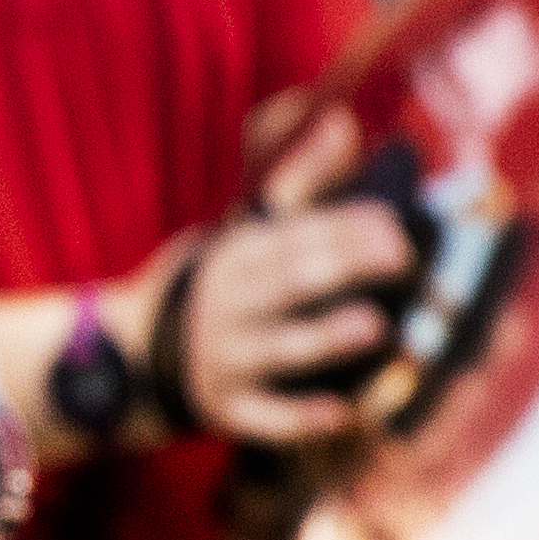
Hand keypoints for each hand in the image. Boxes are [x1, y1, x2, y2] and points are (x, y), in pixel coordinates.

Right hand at [161, 119, 423, 443]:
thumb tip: (345, 122)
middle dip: (342, 266)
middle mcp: (230, 305)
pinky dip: (300, 417)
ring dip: (324, 338)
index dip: (341, 226)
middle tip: (400, 256)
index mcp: (238, 256)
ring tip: (373, 326)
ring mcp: (227, 359)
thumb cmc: (220, 284)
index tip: (392, 220)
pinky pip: (264, 416)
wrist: (137, 355)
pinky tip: (340, 413)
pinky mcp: (228, 408)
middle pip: (289, 282)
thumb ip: (303, 179)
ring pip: (279, 348)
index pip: (293, 235)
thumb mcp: (246, 226)